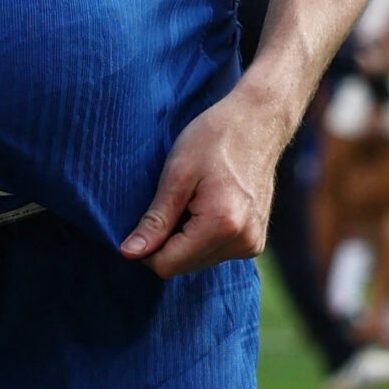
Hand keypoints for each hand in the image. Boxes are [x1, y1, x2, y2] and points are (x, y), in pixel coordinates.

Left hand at [121, 86, 284, 278]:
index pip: (168, 265)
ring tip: (193, 200)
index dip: (147, 248)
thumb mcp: (176, 174)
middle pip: (183, 266)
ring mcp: (253, 244)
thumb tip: (129, 254)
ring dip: (185, 239)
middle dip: (167, 242)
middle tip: (174, 200)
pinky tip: (206, 205)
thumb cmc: (215, 138)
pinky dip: (202, 236)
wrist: (259, 121)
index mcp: (222, 225)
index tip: (146, 217)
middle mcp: (243, 242)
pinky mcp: (256, 241)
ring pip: (198, 262)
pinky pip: (215, 253)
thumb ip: (155, 220)